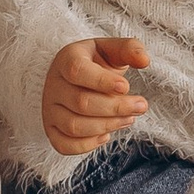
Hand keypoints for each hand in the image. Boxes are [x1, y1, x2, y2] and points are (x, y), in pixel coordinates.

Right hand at [43, 36, 150, 155]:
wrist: (74, 76)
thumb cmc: (97, 62)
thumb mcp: (112, 50)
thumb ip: (130, 49)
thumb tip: (144, 60)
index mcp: (67, 59)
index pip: (77, 71)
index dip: (102, 81)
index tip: (126, 87)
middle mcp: (53, 85)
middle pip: (81, 103)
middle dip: (116, 108)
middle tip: (141, 106)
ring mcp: (49, 109)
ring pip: (74, 126)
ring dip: (107, 126)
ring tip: (129, 118)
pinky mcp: (51, 130)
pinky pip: (65, 145)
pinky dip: (88, 145)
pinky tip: (106, 134)